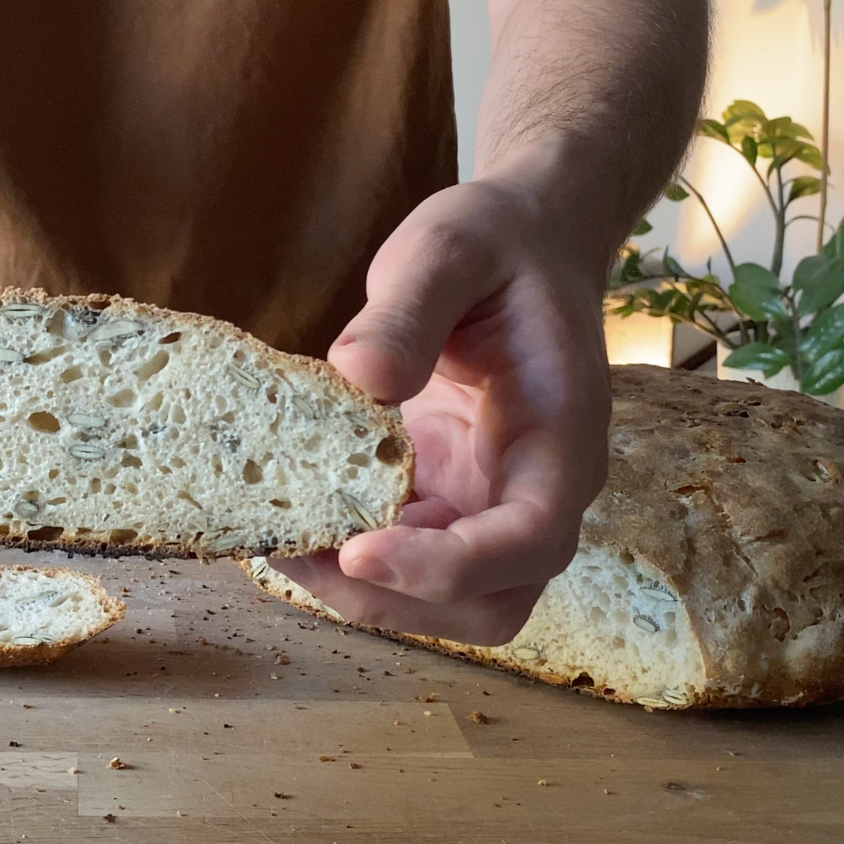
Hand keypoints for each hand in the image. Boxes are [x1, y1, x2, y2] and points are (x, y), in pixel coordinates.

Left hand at [270, 175, 613, 644]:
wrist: (519, 243)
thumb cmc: (496, 243)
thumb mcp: (450, 248)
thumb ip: (410, 309)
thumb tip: (359, 376)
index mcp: (561, 435)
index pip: (529, 539)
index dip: (449, 565)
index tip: (360, 550)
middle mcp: (537, 489)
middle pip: (491, 601)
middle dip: (397, 599)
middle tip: (298, 555)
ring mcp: (491, 502)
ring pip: (448, 599)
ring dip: (366, 592)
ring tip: (281, 544)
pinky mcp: (447, 498)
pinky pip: (408, 559)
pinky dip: (350, 560)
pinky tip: (290, 522)